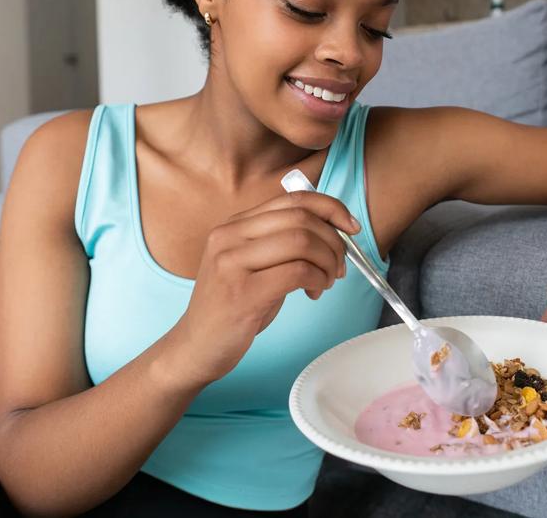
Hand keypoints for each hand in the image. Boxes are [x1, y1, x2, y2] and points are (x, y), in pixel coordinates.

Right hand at [163, 191, 359, 389]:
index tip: (351, 227)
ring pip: (302, 242)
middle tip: (339, 266)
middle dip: (334, 241)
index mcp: (234, 224)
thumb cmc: (233, 306)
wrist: (196, 346)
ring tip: (326, 281)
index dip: (331, 208)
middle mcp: (229, 236)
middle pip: (301, 218)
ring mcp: (231, 262)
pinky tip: (314, 292)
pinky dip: (317, 279)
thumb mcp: (255, 264)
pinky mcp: (241, 292)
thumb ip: (282, 241)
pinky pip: (296, 272)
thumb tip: (334, 229)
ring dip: (327, 262)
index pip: (293, 199)